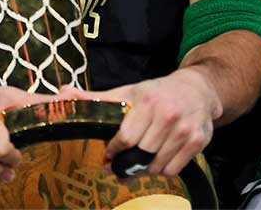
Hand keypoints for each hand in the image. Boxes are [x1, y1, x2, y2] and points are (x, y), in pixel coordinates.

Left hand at [59, 67, 221, 176]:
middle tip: (120, 164)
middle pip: (140, 154)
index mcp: (147, 101)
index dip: (114, 150)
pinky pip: (172, 169)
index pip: (126, 138)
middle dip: (126, 163)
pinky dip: (162, 170)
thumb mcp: (128, 91)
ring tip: (139, 161)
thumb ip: (96, 98)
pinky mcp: (198, 141)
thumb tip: (63, 94)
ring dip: (144, 169)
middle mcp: (168, 115)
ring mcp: (184, 129)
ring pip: (156, 166)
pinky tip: (158, 159)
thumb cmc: (157, 92)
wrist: (198, 89)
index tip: (109, 153)